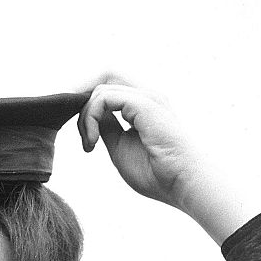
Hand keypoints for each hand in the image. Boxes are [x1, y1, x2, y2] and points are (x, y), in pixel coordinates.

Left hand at [77, 76, 252, 243]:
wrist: (182, 183)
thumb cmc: (156, 174)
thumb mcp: (121, 148)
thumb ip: (108, 129)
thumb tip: (93, 120)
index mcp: (143, 105)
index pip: (109, 87)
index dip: (87, 105)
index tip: (84, 137)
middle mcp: (145, 96)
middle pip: (105, 77)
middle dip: (81, 98)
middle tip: (78, 131)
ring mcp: (146, 97)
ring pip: (101, 86)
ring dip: (85, 115)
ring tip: (90, 143)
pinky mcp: (144, 104)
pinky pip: (104, 97)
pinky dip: (91, 117)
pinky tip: (94, 141)